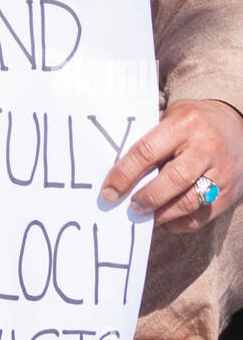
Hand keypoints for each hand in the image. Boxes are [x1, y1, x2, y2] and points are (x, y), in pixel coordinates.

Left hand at [100, 98, 242, 232]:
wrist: (236, 125)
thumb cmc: (193, 122)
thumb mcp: (172, 117)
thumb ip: (151, 141)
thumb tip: (118, 174)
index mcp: (185, 123)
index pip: (148, 151)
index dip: (125, 174)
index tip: (109, 191)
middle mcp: (206, 146)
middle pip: (173, 179)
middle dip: (148, 197)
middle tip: (132, 207)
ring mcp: (222, 171)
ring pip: (190, 201)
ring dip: (163, 213)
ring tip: (147, 215)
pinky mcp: (230, 192)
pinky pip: (203, 216)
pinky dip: (180, 223)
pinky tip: (166, 220)